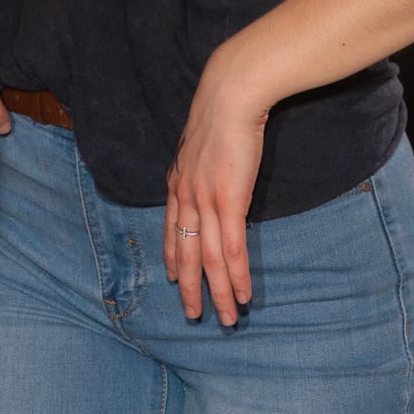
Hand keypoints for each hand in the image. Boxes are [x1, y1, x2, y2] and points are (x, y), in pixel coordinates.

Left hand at [164, 59, 264, 324]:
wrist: (229, 95)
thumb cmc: (222, 112)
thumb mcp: (204, 142)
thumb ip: (203, 163)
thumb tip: (214, 172)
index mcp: (177, 182)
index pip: (171, 230)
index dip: (173, 257)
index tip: (174, 278)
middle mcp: (185, 197)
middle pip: (186, 254)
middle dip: (190, 288)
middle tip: (195, 315)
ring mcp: (204, 202)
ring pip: (209, 260)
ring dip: (218, 293)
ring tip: (227, 319)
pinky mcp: (227, 202)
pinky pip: (232, 250)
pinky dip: (237, 276)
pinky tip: (243, 295)